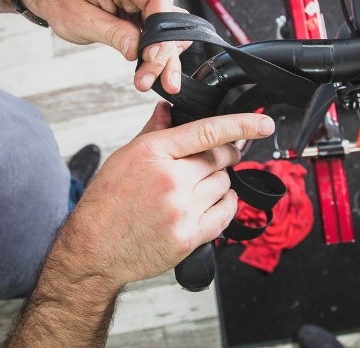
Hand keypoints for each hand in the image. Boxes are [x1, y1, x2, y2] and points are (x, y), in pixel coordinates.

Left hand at [34, 0, 189, 94]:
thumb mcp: (81, 20)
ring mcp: (143, 1)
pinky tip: (150, 74)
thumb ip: (112, 33)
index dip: (160, 29)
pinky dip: (157, 56)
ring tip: (148, 82)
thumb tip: (136, 51)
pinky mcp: (144, 15)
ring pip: (167, 31)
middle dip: (162, 53)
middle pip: (166, 19)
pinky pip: (158, 36)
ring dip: (162, 59)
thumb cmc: (64, 2)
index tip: (150, 56)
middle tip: (151, 80)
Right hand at [51, 102, 275, 288]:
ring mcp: (182, 209)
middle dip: (222, 156)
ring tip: (196, 187)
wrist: (95, 248)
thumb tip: (168, 111)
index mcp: (154, 153)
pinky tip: (212, 202)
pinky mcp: (190, 236)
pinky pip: (225, 213)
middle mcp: (171, 180)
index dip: (242, 125)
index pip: (208, 132)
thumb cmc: (106, 202)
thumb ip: (153, 132)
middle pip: (220, 158)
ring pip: (224, 184)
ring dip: (218, 181)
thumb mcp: (124, 157)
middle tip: (213, 160)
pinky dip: (225, 204)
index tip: (263, 123)